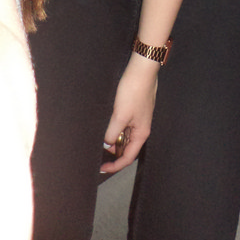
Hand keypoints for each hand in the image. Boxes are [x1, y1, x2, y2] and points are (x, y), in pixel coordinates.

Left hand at [99, 54, 158, 174]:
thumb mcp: (119, 116)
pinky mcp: (134, 111)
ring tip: (99, 142)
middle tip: (98, 156)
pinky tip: (105, 129)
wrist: (141, 71)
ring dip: (113, 142)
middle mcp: (141, 129)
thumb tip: (106, 144)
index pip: (128, 157)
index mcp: (141, 134)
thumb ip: (112, 133)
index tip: (102, 168)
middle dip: (113, 154)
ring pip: (125, 138)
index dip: (115, 166)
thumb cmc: (133, 92)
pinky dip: (115, 131)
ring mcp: (138, 120)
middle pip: (127, 149)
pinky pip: (124, 127)